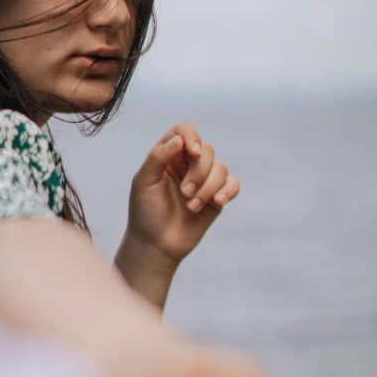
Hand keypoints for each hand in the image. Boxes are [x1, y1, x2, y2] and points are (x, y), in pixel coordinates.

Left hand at [126, 122, 239, 263]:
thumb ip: (158, 157)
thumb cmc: (145, 213)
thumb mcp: (143, 182)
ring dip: (208, 188)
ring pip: (220, 168)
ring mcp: (203, 181)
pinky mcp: (216, 197)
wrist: (156, 245)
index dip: (192, 136)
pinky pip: (233, 184)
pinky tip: (218, 202)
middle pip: (206, 150)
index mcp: (167, 155)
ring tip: (191, 207)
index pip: (184, 131)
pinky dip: (228, 191)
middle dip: (198, 172)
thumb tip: (179, 140)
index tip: (192, 152)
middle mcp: (187, 164)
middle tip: (184, 193)